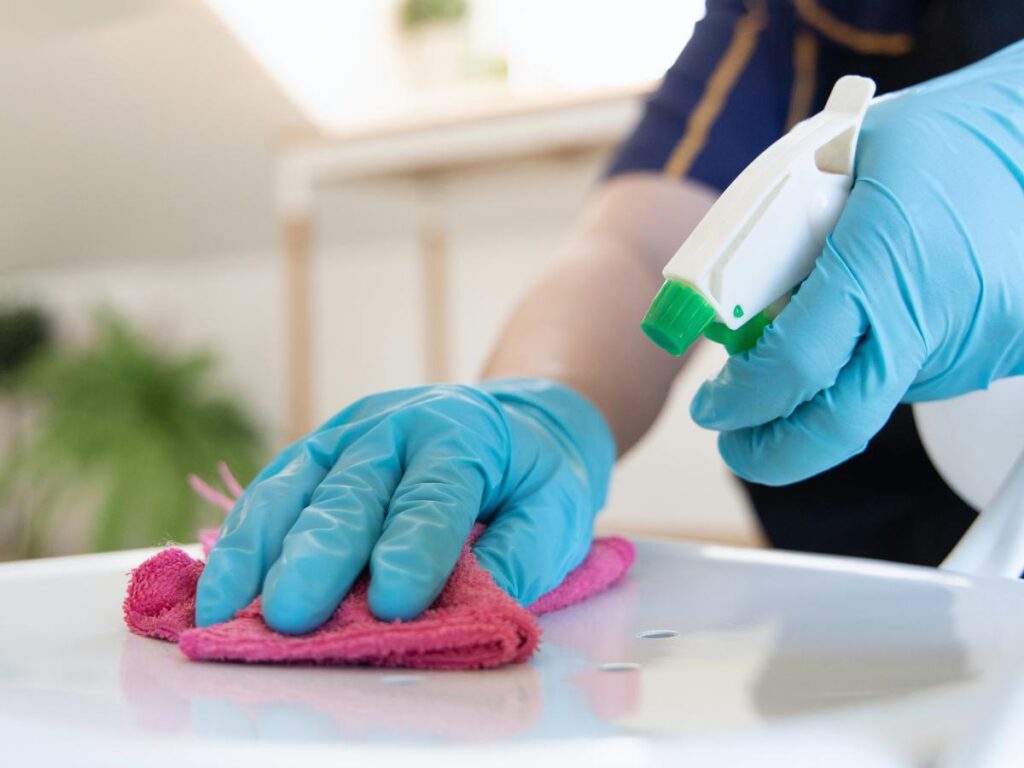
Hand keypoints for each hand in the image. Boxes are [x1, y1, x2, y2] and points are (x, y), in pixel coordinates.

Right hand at [195, 379, 614, 633]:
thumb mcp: (555, 509)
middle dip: (320, 555)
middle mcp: (393, 426)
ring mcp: (344, 436)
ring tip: (226, 608)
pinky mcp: (314, 455)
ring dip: (258, 550)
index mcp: (461, 434)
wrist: (511, 422)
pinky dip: (242, 538)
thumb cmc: (532, 475)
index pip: (434, 495)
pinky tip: (220, 583)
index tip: (397, 603)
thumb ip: (521, 554)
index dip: (415, 549)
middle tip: (293, 614)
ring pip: (293, 487)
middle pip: (352, 492)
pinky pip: (270, 492)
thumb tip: (478, 606)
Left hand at [691, 41, 1023, 484]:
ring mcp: (978, 343)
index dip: (740, 402)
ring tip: (841, 312)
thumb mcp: (834, 162)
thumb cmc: (938, 137)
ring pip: (877, 396)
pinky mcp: (1007, 354)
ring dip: (837, 381)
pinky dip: (889, 357)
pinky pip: (923, 375)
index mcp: (881, 261)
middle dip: (773, 451)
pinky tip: (899, 302)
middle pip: (837, 427)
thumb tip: (733, 314)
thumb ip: (779, 241)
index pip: (793, 366)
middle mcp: (935, 315)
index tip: (713, 408)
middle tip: (737, 443)